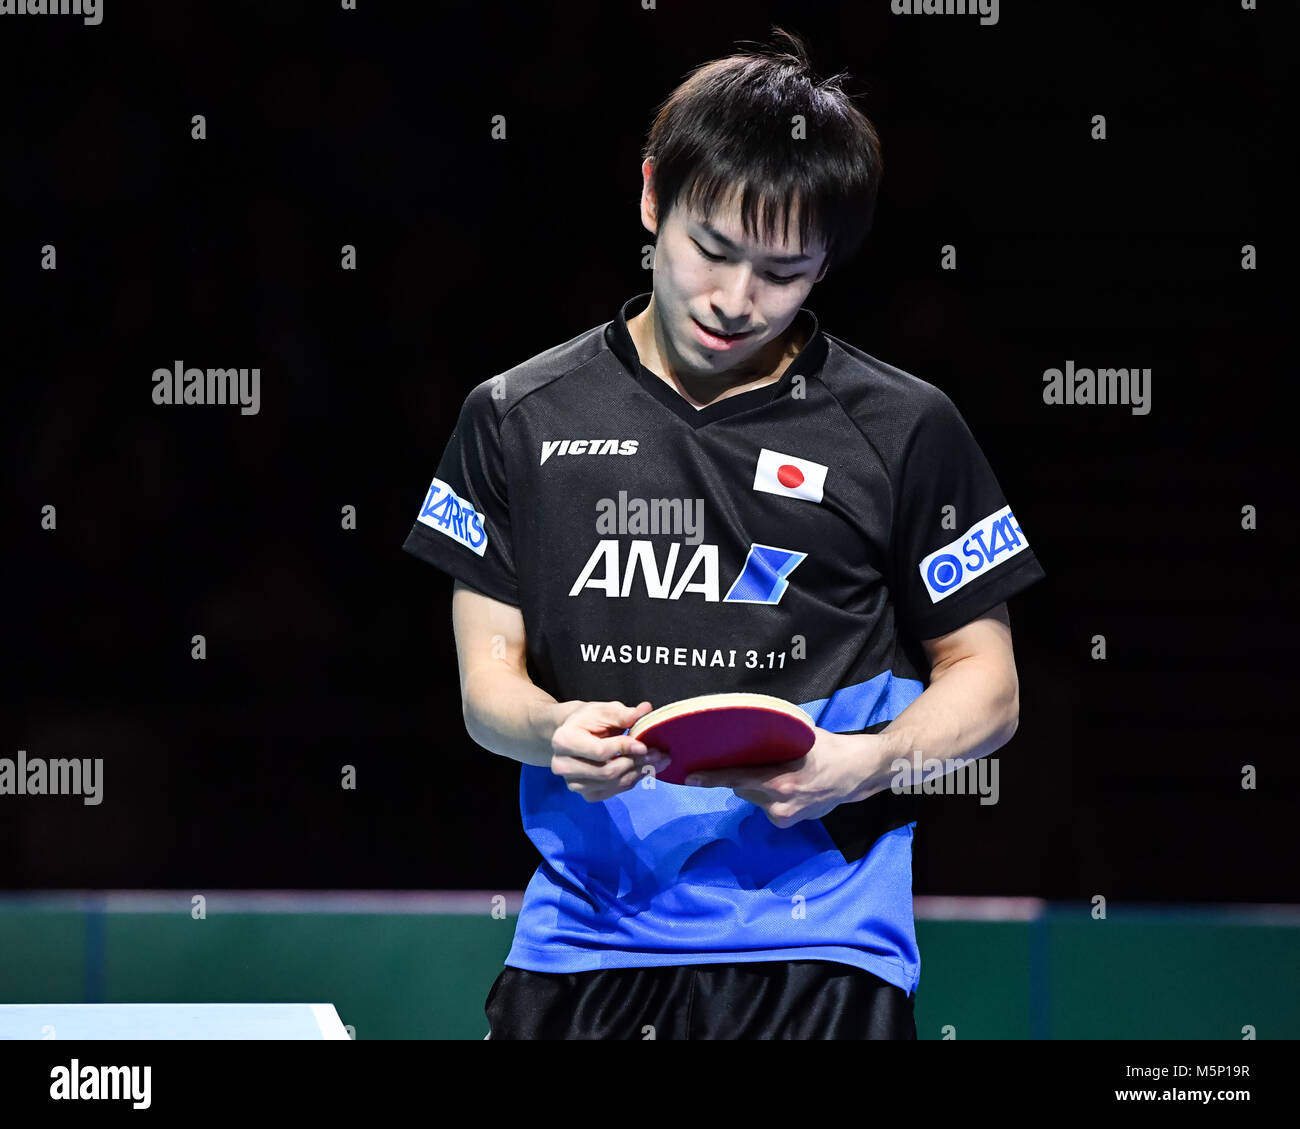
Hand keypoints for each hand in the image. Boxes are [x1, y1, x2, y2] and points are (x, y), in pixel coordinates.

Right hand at [550, 700, 668, 801]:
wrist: (573, 735)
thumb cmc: (588, 720)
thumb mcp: (602, 711)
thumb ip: (622, 714)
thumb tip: (646, 709)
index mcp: (564, 741)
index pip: (600, 751)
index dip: (624, 748)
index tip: (645, 745)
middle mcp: (563, 766)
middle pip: (607, 771)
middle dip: (637, 762)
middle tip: (660, 753)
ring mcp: (574, 784)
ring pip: (613, 783)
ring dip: (639, 772)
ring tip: (658, 761)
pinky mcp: (586, 794)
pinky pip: (615, 791)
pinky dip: (633, 780)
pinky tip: (645, 769)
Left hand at [684, 728, 884, 827]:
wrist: (857, 774)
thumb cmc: (828, 749)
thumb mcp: (801, 738)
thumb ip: (773, 741)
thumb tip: (743, 733)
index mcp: (781, 782)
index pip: (739, 779)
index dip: (713, 777)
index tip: (691, 776)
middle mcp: (779, 804)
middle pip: (743, 788)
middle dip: (743, 775)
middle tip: (760, 761)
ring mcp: (784, 818)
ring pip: (754, 798)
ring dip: (758, 786)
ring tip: (781, 773)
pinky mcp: (788, 824)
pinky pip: (766, 806)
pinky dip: (769, 796)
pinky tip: (789, 786)